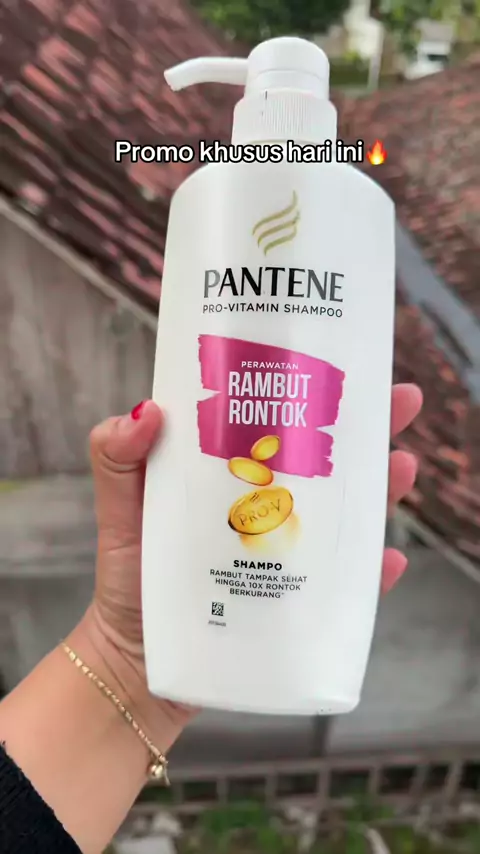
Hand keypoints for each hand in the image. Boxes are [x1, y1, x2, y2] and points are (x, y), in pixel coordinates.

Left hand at [82, 384, 421, 735]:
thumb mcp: (119, 510)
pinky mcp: (297, 601)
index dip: (309, 389)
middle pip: (325, 460)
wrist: (136, 658)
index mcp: (230, 475)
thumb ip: (116, 459)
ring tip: (401, 467)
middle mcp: (267, 506)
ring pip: (345, 514)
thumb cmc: (130, 577)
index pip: (276, 422)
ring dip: (380, 489)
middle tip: (399, 403)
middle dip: (366, 429)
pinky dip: (369, 572)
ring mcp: (287, 553)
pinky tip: (389, 559)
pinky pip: (343, 586)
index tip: (341, 361)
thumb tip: (147, 412)